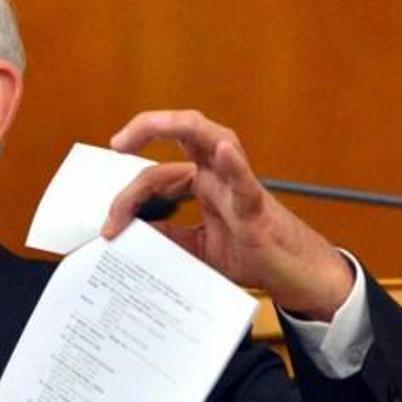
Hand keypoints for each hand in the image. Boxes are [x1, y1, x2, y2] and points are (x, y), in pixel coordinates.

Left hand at [103, 110, 353, 319]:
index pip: (157, 175)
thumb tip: (129, 231)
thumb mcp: (194, 248)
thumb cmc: (250, 255)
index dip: (127, 198)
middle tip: (117, 143)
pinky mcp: (257, 208)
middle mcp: (219, 175)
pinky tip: (224, 151)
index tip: (110, 227)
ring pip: (214, 138)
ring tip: (151, 125)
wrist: (291, 276)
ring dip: (180, 126)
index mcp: (204, 182)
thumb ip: (167, 235)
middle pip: (186, 132)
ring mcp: (239, 186)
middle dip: (148, 127)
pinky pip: (246, 181)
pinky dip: (235, 164)